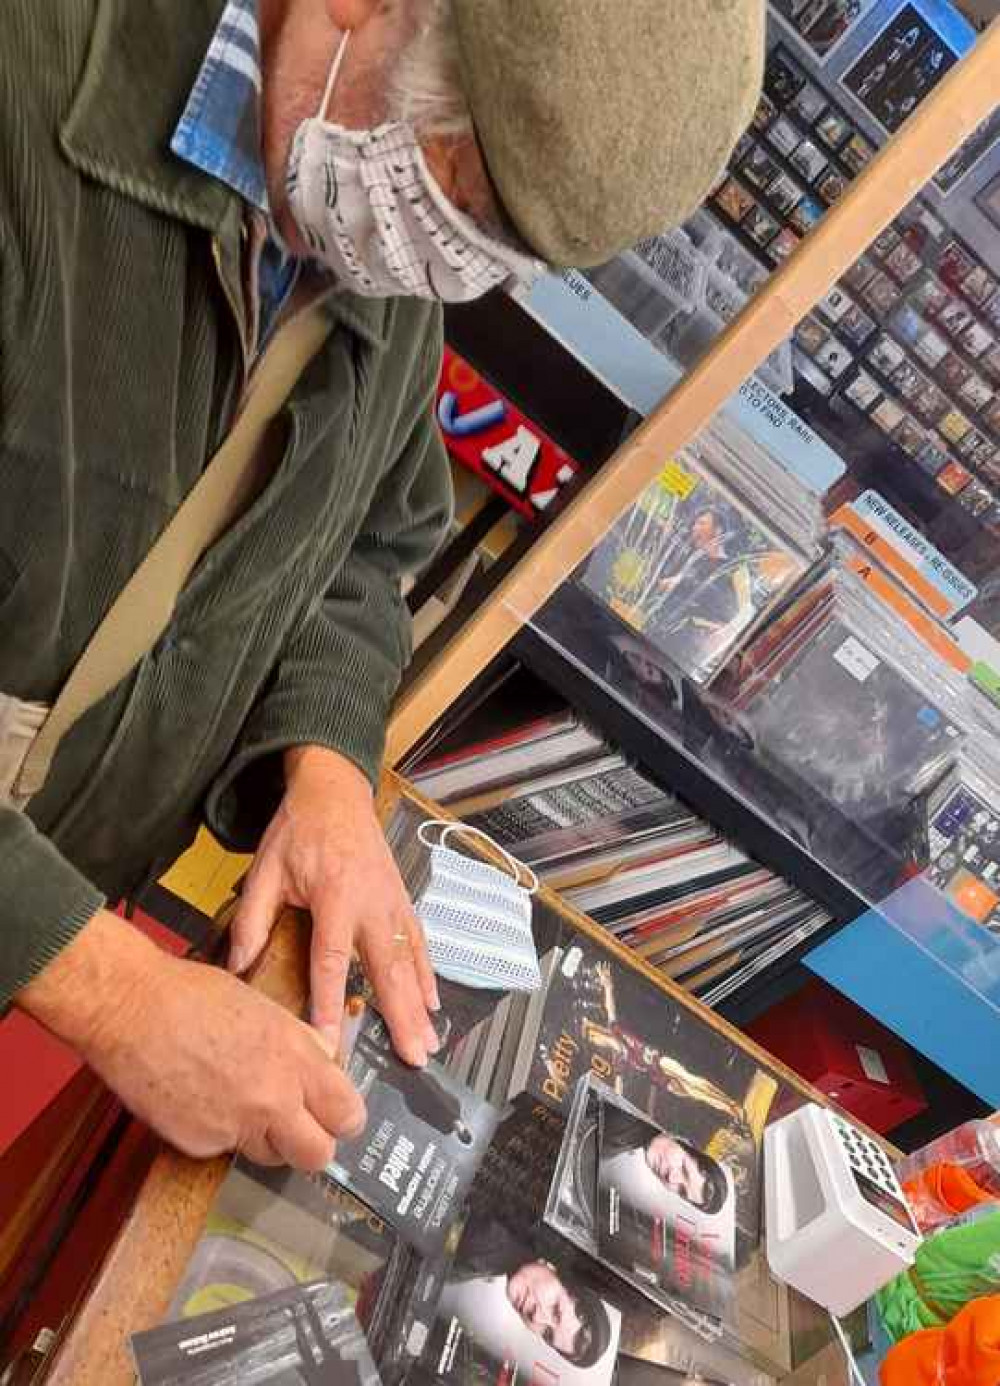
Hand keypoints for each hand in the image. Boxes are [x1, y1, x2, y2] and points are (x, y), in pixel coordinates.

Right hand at [17, 909, 364, 1170]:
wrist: (131, 1007)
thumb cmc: (192, 995)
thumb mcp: (265, 1008)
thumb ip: (299, 1042)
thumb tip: (324, 1059)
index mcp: (295, 1056)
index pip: (347, 1114)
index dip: (344, 1119)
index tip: (337, 1117)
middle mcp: (273, 1096)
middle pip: (318, 1155)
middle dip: (312, 1146)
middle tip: (298, 1129)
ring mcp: (235, 1125)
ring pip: (270, 1157)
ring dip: (265, 1140)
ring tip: (239, 1103)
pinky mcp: (199, 1143)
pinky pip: (222, 1151)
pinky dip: (216, 1133)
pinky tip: (199, 1099)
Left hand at [229, 746, 439, 1066]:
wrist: (335, 791)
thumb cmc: (299, 830)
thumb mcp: (265, 869)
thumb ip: (253, 918)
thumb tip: (238, 967)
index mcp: (334, 896)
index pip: (331, 960)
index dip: (329, 1003)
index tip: (331, 1042)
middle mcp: (371, 903)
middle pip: (387, 969)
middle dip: (400, 1016)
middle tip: (411, 1056)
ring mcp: (393, 902)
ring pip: (409, 961)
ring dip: (420, 1004)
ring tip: (428, 1042)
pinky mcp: (402, 899)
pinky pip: (418, 943)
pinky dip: (427, 975)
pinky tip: (432, 1004)